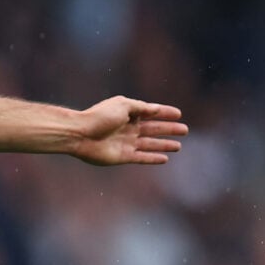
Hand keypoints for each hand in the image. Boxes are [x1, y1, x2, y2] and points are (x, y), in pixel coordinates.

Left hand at [73, 95, 187, 165]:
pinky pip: (142, 158)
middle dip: (169, 129)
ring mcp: (126, 143)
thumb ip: (141, 108)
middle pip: (153, 129)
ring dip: (164, 144)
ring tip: (178, 146)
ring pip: (150, 144)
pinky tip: (164, 159)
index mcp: (127, 113)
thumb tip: (156, 109)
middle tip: (185, 130)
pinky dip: (153, 158)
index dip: (164, 113)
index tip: (178, 113)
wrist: (80, 134)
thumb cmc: (99, 117)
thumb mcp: (122, 105)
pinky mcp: (123, 156)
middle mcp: (128, 128)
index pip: (150, 112)